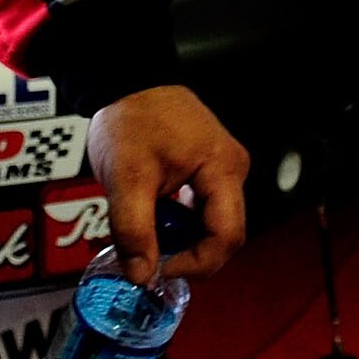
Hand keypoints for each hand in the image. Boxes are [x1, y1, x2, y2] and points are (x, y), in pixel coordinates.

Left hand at [86, 83, 248, 285]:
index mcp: (223, 169)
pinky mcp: (209, 169)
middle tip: (152, 256)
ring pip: (212, 223)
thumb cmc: (132, 118)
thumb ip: (134, 231)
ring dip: (182, 238)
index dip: (197, 263)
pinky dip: (179, 222)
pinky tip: (155, 216)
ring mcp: (223, 169)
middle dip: (188, 253)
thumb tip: (142, 275)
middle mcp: (232, 170)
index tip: (162, 270)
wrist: (128, 83)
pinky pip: (202, 209)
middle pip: (224, 233)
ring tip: (148, 231)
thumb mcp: (126, 178)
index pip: (227, 236)